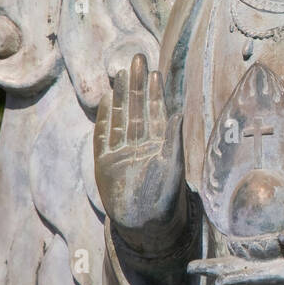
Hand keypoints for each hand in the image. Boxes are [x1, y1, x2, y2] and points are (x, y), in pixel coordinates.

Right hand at [94, 53, 186, 249]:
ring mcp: (121, 152)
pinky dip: (105, 118)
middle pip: (137, 108)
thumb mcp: (173, 168)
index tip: (154, 71)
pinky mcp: (105, 162)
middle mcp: (139, 144)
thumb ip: (173, 141)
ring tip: (121, 73)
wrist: (144, 226)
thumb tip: (179, 113)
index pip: (155, 112)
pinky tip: (105, 99)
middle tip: (137, 59)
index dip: (154, 92)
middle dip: (137, 84)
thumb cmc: (164, 200)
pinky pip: (104, 135)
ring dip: (121, 96)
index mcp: (158, 144)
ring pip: (121, 117)